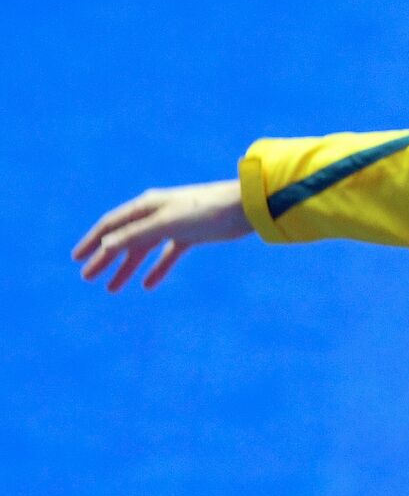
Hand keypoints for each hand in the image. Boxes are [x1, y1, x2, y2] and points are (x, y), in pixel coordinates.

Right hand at [72, 179, 252, 291]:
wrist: (245, 208)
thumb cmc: (205, 210)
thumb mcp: (167, 223)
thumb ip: (137, 234)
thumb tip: (106, 246)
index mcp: (147, 206)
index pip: (111, 225)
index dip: (93, 241)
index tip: (77, 259)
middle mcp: (156, 213)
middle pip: (124, 238)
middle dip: (105, 258)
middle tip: (88, 277)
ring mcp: (174, 224)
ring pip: (143, 248)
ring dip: (127, 267)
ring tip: (112, 289)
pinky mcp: (191, 235)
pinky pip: (167, 254)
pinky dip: (157, 268)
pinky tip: (148, 284)